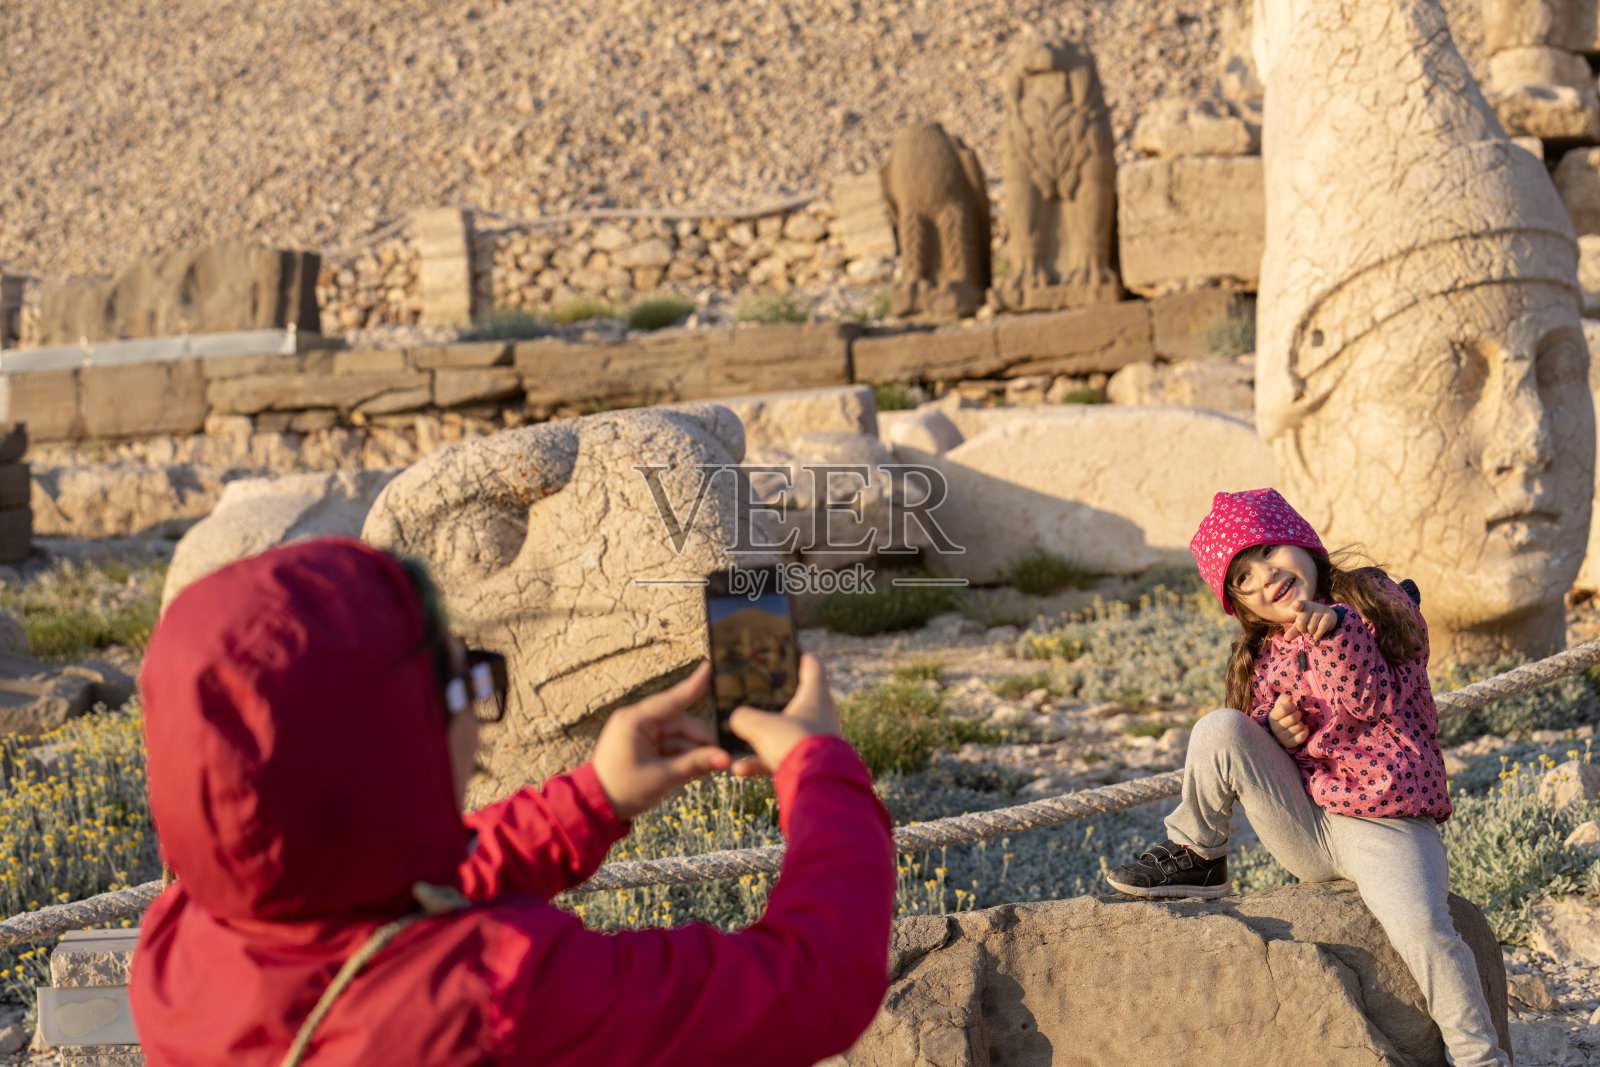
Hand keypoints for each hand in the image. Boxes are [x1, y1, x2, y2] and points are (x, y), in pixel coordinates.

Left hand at [592, 662, 730, 820]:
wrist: (597, 808)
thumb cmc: (623, 790)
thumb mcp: (662, 777)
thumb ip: (695, 764)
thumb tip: (724, 759)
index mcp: (635, 721)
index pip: (671, 700)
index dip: (693, 685)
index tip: (709, 668)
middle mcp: (638, 722)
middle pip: (680, 723)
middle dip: (701, 740)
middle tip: (722, 758)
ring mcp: (641, 734)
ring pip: (679, 736)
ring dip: (695, 751)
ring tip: (712, 767)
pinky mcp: (644, 746)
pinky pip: (671, 746)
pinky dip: (684, 756)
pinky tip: (699, 768)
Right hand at [727, 653, 841, 777]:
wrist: (814, 784)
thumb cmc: (793, 744)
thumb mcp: (760, 725)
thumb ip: (743, 717)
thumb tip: (736, 718)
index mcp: (815, 695)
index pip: (812, 665)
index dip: (798, 655)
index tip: (783, 652)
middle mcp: (819, 715)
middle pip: (796, 698)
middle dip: (774, 698)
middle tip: (754, 694)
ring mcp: (815, 738)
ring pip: (785, 730)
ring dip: (763, 735)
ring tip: (739, 736)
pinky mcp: (807, 761)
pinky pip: (780, 757)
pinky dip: (760, 761)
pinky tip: (738, 768)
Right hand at [1268, 692, 1308, 748]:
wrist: (1280, 731)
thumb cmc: (1282, 715)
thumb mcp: (1280, 705)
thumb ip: (1283, 698)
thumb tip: (1289, 698)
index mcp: (1272, 717)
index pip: (1283, 709)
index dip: (1291, 706)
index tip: (1292, 707)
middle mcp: (1275, 728)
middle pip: (1293, 718)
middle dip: (1298, 714)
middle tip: (1296, 715)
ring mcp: (1282, 737)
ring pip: (1299, 726)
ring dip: (1301, 722)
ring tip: (1297, 723)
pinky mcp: (1290, 744)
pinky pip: (1302, 736)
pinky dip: (1305, 730)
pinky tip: (1303, 728)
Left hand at [1289, 600, 1337, 640]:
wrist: (1327, 617)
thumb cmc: (1310, 620)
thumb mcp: (1300, 624)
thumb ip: (1293, 630)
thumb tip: (1286, 638)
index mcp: (1301, 606)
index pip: (1298, 605)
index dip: (1297, 605)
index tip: (1297, 604)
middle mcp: (1311, 605)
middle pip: (1301, 623)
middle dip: (1302, 629)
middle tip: (1306, 627)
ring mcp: (1321, 609)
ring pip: (1311, 627)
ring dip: (1311, 632)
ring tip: (1314, 628)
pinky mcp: (1329, 614)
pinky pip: (1321, 628)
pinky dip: (1318, 634)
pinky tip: (1317, 635)